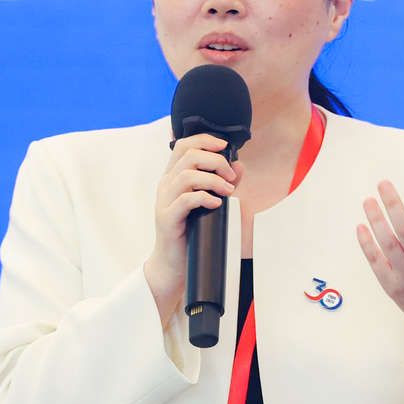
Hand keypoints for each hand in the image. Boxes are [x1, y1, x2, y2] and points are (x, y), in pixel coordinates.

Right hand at [143, 134, 242, 316]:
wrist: (172, 263)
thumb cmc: (190, 232)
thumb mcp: (208, 203)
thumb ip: (222, 183)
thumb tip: (239, 166)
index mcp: (173, 177)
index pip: (183, 145)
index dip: (204, 140)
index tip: (225, 147)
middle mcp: (166, 185)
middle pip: (188, 156)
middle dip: (215, 161)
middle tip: (231, 177)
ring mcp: (164, 201)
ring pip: (187, 175)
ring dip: (213, 180)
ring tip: (228, 191)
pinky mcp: (167, 218)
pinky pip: (185, 200)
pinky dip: (204, 198)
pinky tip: (216, 204)